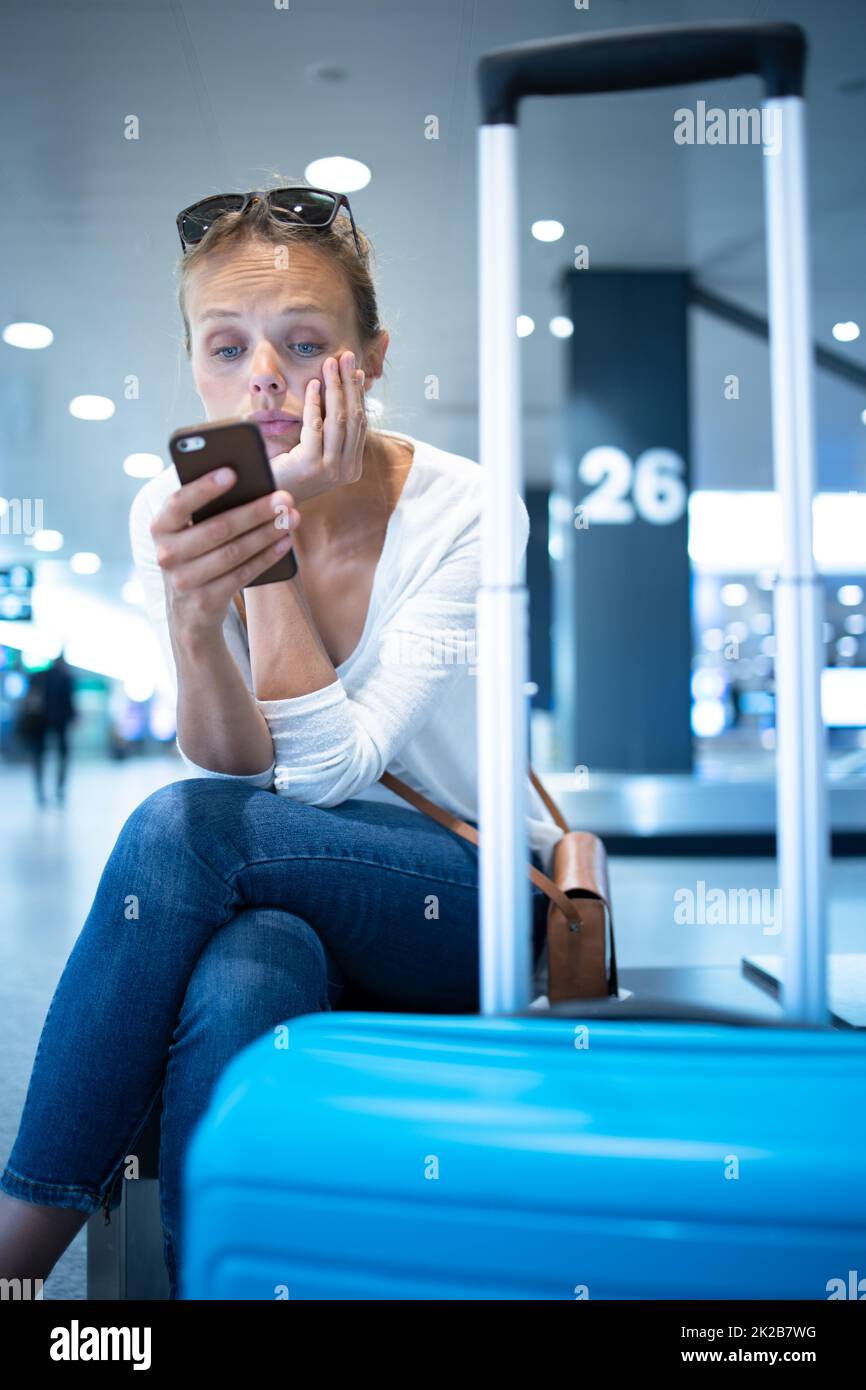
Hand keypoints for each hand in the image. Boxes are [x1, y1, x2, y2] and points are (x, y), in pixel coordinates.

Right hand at [151, 469, 299, 638]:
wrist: (187, 612)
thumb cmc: (197, 555)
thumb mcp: (190, 532)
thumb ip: (209, 507)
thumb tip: (251, 479)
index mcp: (160, 527)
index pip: (179, 503)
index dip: (204, 487)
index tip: (233, 472)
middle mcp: (167, 554)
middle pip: (217, 528)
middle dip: (255, 511)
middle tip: (284, 498)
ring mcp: (184, 580)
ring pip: (234, 552)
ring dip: (267, 533)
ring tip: (290, 518)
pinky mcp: (206, 600)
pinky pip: (242, 574)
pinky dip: (266, 557)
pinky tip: (285, 543)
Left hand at [267, 350, 366, 502]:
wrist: (263, 500)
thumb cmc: (285, 473)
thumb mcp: (313, 451)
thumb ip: (328, 431)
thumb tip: (338, 391)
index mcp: (351, 468)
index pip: (360, 425)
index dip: (358, 394)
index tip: (356, 370)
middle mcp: (346, 472)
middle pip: (353, 418)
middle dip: (350, 384)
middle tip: (347, 357)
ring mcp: (330, 470)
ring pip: (338, 420)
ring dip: (335, 387)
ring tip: (331, 363)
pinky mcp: (311, 466)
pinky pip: (315, 426)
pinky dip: (313, 402)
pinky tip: (313, 384)